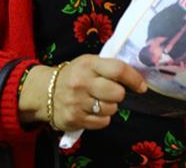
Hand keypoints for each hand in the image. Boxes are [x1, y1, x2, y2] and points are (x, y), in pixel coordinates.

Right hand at [18, 54, 147, 130]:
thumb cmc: (74, 75)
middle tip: (112, 93)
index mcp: (88, 64)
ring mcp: (77, 102)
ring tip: (99, 101)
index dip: (134, 79)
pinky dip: (102, 118)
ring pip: (111, 109)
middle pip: (117, 93)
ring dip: (110, 107)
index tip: (141, 86)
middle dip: (119, 94)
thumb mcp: (89, 62)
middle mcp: (82, 82)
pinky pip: (102, 122)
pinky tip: (93, 111)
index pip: (118, 70)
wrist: (44, 91)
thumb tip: (137, 78)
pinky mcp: (74, 118)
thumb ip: (109, 67)